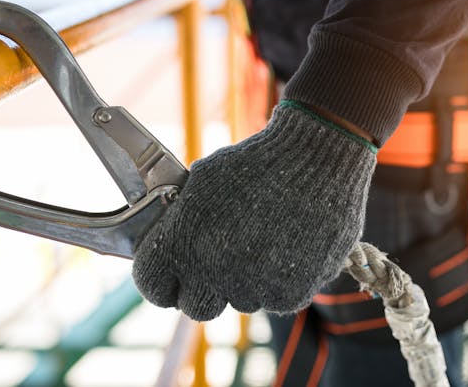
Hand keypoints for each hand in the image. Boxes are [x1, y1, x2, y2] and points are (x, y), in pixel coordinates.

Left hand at [132, 101, 377, 319]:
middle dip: (205, 289)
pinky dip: (279, 282)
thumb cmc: (256, 164)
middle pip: (196, 307)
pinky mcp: (288, 294)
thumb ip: (178, 221)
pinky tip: (288, 247)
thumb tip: (167, 245)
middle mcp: (212, 271)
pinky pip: (274, 299)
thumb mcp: (202, 182)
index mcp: (181, 242)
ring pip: (240, 301)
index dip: (162, 281)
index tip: (174, 277)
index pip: (152, 284)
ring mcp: (252, 287)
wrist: (315, 160)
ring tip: (264, 242)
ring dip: (246, 282)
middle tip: (222, 264)